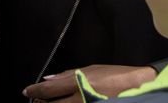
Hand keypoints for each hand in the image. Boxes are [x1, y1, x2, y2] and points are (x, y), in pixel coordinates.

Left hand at [23, 64, 155, 101]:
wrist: (139, 88)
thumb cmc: (116, 75)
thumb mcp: (92, 68)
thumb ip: (69, 74)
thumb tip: (49, 79)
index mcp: (79, 82)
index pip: (50, 89)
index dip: (35, 91)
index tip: (27, 92)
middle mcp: (80, 97)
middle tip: (36, 102)